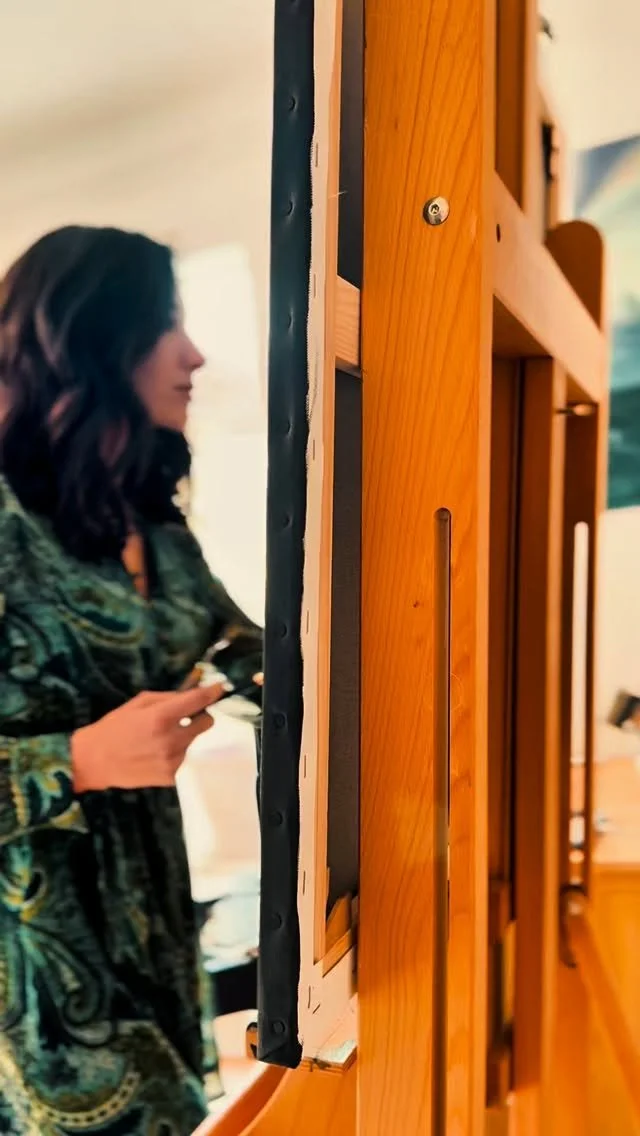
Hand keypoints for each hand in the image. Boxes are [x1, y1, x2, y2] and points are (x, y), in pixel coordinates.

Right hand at [71, 683, 223, 791]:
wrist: (94, 762)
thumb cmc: (114, 727)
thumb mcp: (138, 703)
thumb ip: (168, 698)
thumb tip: (191, 694)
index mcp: (161, 717)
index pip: (198, 701)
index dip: (212, 693)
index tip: (220, 688)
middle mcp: (172, 739)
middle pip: (207, 723)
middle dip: (199, 716)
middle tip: (184, 716)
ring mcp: (173, 760)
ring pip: (193, 741)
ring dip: (183, 736)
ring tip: (156, 740)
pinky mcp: (171, 776)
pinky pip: (182, 757)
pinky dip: (174, 753)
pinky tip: (154, 754)